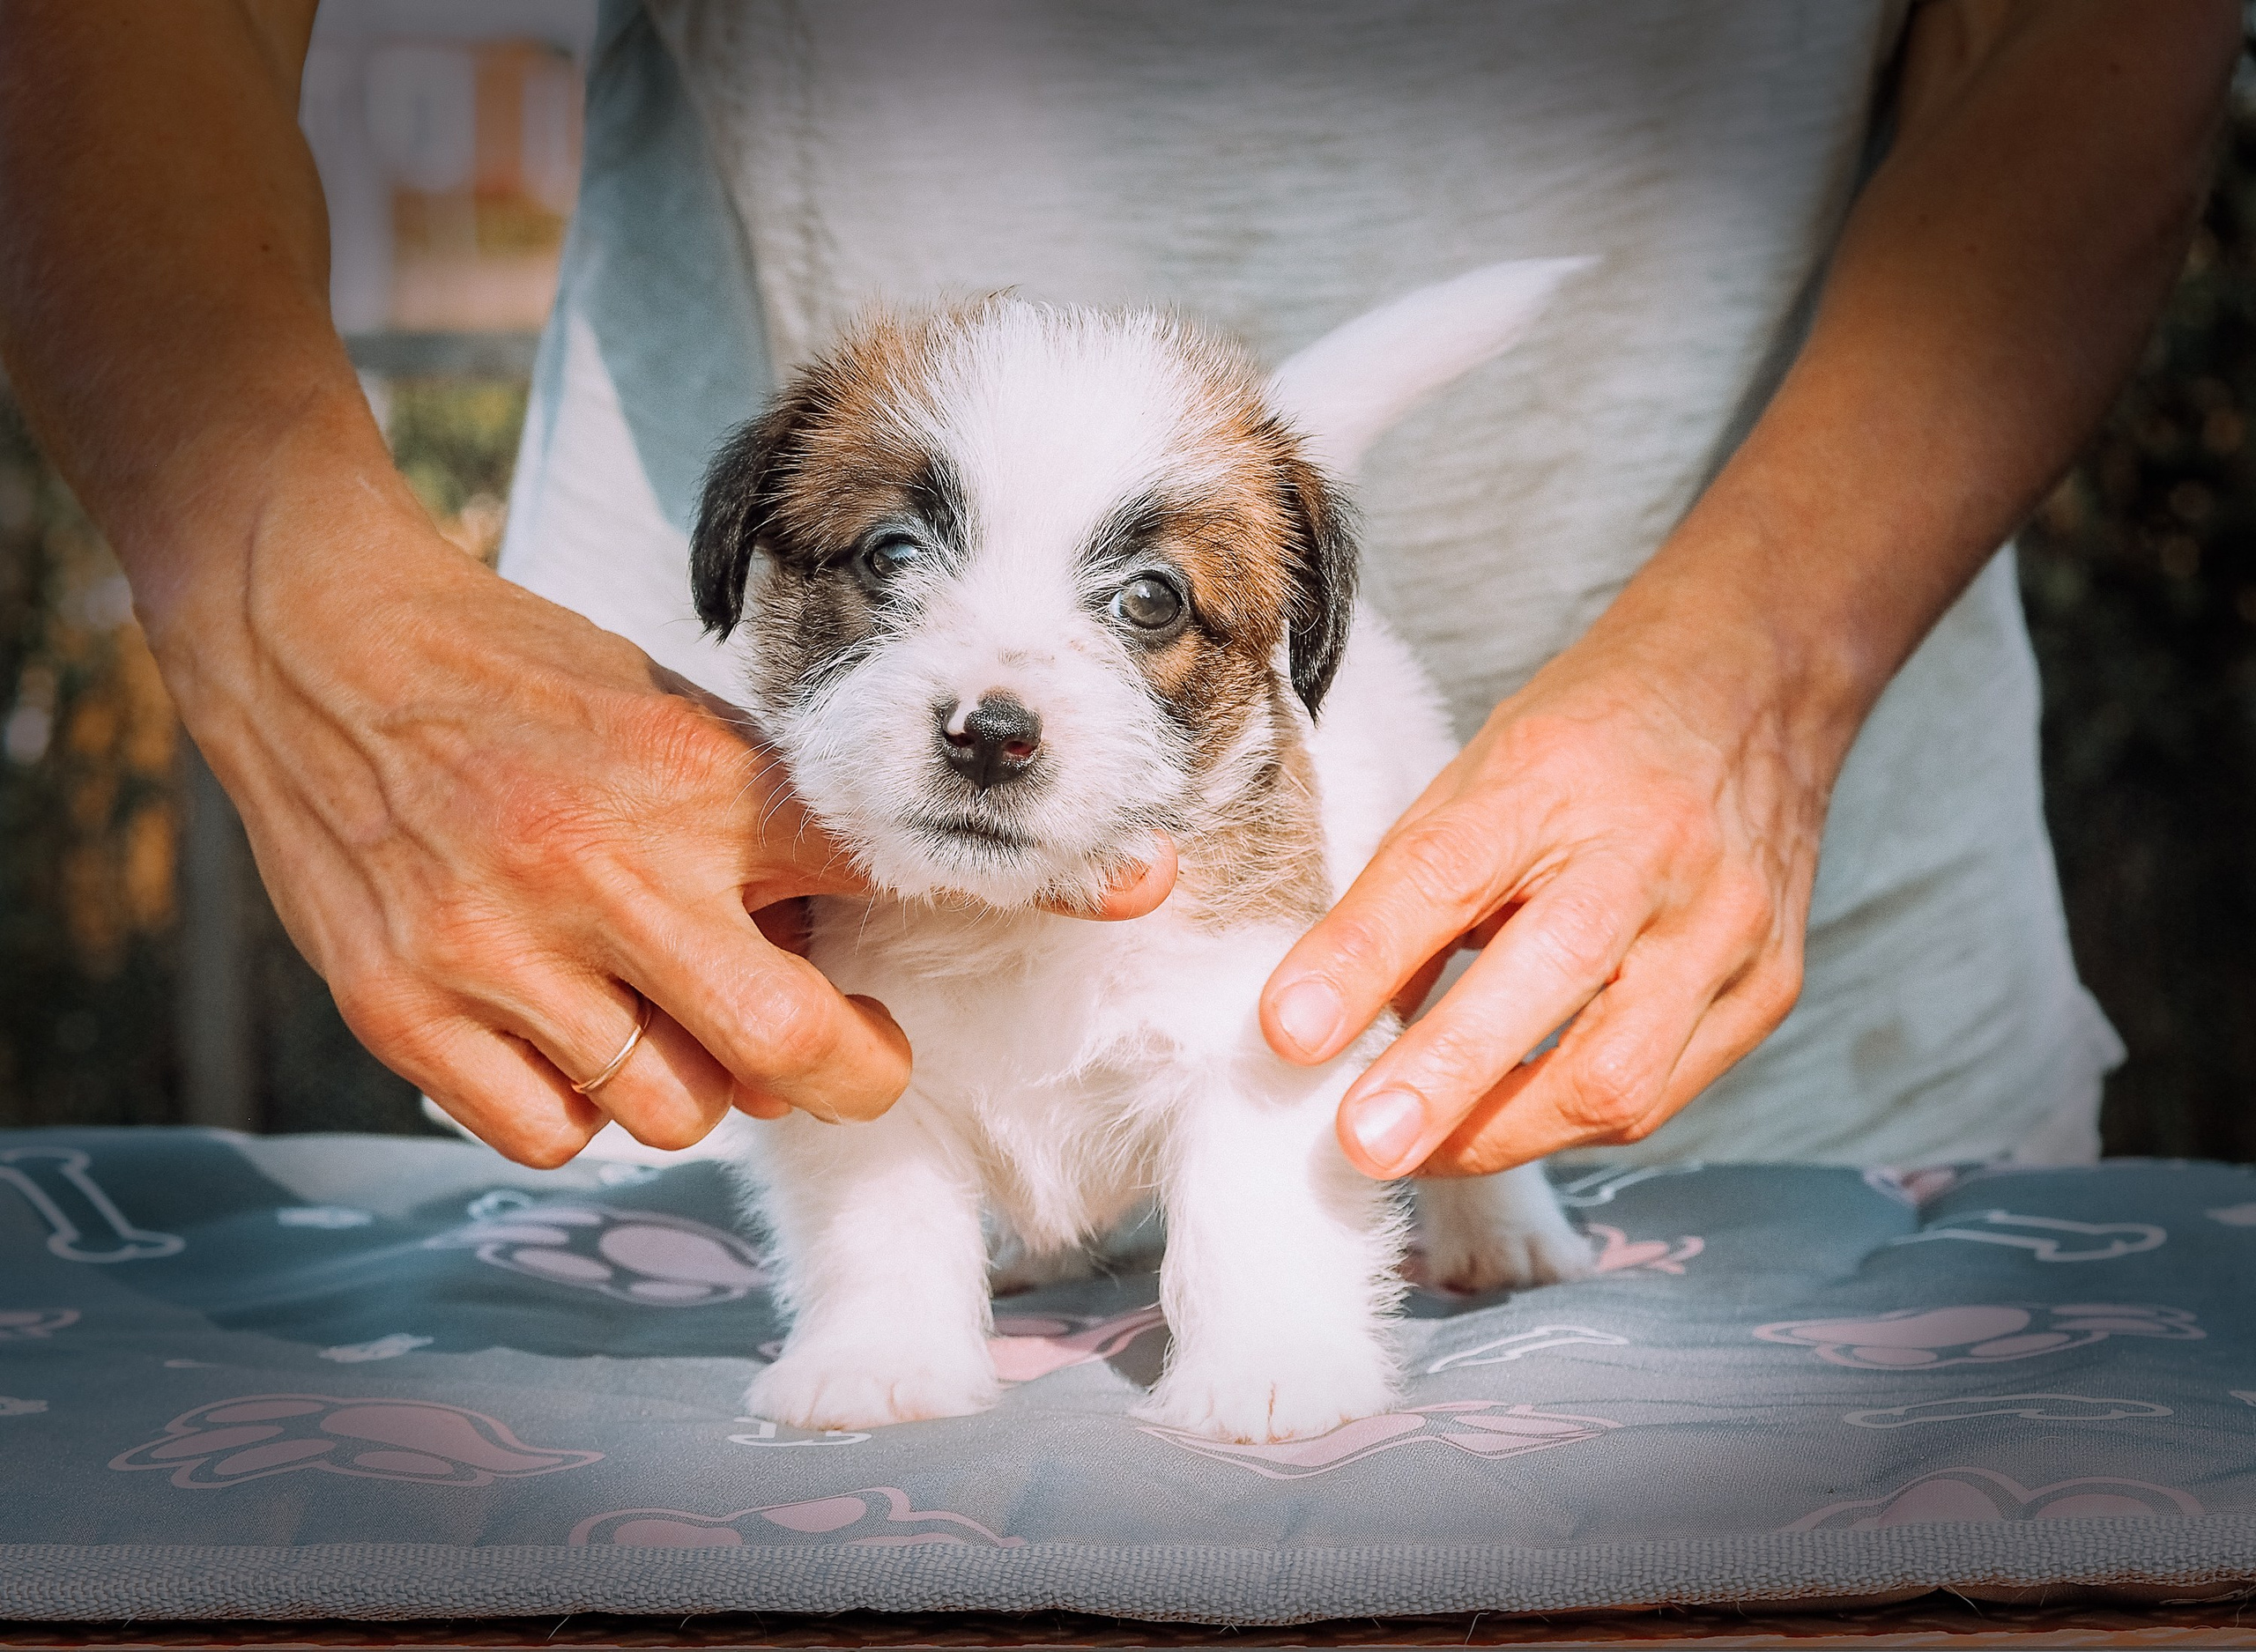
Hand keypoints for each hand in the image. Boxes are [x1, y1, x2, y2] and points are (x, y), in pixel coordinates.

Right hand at [155, 417, 1175, 1167]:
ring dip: (696, 1082)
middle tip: (850, 1043)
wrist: (322, 646)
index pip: (892, 860)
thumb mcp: (686, 721)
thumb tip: (959, 863)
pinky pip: (550, 1132)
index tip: (1127, 892)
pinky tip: (570, 1032)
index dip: (1023, 887)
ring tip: (667, 1009)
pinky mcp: (406, 1012)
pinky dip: (577, 1107)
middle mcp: (609, 874)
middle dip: (856, 1068)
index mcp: (696, 784)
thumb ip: (796, 813)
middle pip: (798, 1053)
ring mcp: (500, 954)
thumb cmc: (528, 684)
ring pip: (673, 1110)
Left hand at [1260, 598, 1826, 1178]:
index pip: (1446, 871)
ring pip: (1620, 1070)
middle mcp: (1652, 849)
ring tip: (1424, 1152)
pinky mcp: (1769, 987)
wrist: (1755, 687)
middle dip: (1445, 1078)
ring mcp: (1725, 925)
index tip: (1290, 1032)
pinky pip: (1663, 1093)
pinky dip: (1573, 1119)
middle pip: (1548, 974)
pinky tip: (1516, 1119)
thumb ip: (1410, 893)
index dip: (1362, 957)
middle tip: (1361, 1143)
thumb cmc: (1590, 742)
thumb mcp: (1476, 777)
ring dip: (1507, 1132)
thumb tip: (1333, 1023)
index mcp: (1552, 775)